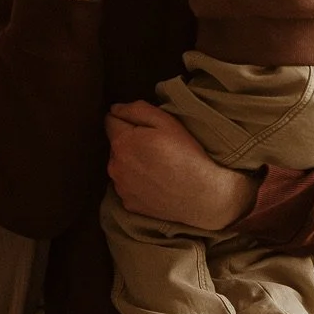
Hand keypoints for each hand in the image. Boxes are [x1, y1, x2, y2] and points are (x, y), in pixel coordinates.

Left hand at [105, 100, 259, 231]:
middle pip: (116, 145)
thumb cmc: (186, 154)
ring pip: (120, 166)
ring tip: (157, 167)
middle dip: (130, 142)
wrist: (202, 195)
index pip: (110, 120)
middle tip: (156, 147)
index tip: (146, 127)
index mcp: (121, 142)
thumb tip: (114, 109)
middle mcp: (115, 166)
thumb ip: (136, 110)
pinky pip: (127, 186)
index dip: (128, 119)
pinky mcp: (128, 204)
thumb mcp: (165, 121)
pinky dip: (136, 183)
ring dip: (131, 163)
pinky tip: (156, 183)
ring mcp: (121, 187)